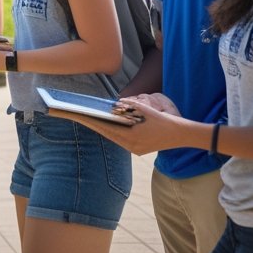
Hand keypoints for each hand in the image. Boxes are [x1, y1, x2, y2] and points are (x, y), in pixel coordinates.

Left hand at [53, 93, 189, 155]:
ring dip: (99, 125)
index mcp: (131, 139)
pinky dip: (110, 128)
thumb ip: (131, 106)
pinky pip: (119, 137)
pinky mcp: (138, 148)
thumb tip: (116, 104)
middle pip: (104, 131)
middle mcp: (130, 146)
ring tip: (82, 115)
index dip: (87, 119)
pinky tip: (102, 121)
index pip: (103, 127)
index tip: (72, 113)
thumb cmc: (167, 121)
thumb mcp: (148, 110)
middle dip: (88, 121)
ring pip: (110, 135)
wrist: (184, 136)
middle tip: (68, 113)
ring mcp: (134, 149)